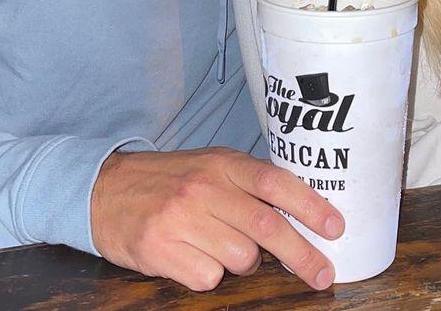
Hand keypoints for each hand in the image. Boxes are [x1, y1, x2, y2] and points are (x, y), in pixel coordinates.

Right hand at [90, 147, 343, 291]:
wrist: (105, 190)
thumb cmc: (170, 180)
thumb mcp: (210, 166)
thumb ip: (248, 183)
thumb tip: (301, 210)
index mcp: (223, 163)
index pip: (275, 182)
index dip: (309, 205)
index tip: (335, 226)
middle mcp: (205, 188)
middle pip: (267, 228)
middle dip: (303, 255)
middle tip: (324, 275)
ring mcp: (182, 218)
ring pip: (240, 259)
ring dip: (240, 262)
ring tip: (218, 244)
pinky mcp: (160, 248)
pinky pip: (207, 277)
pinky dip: (207, 273)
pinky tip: (191, 255)